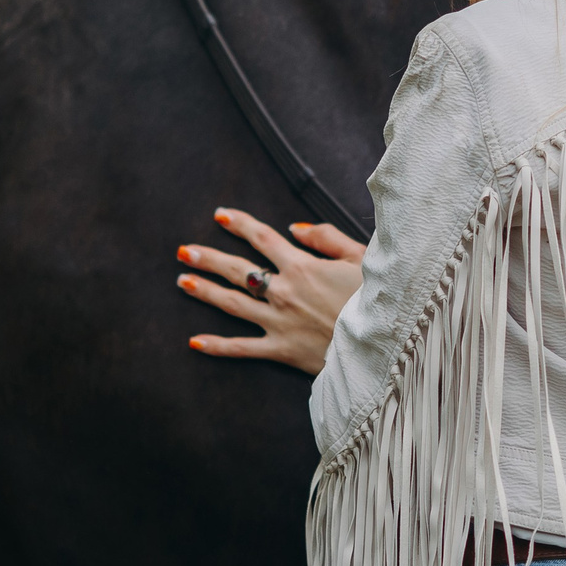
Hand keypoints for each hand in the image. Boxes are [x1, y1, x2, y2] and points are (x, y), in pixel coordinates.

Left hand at [175, 206, 365, 373]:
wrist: (383, 342)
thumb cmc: (376, 298)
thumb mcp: (360, 257)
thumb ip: (326, 237)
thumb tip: (294, 227)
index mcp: (302, 266)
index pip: (263, 238)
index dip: (239, 224)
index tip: (219, 215)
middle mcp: (283, 292)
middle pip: (237, 269)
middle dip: (208, 258)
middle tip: (183, 251)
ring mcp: (278, 322)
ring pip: (233, 303)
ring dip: (206, 292)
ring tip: (183, 282)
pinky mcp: (281, 350)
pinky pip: (242, 348)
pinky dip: (217, 346)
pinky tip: (194, 342)